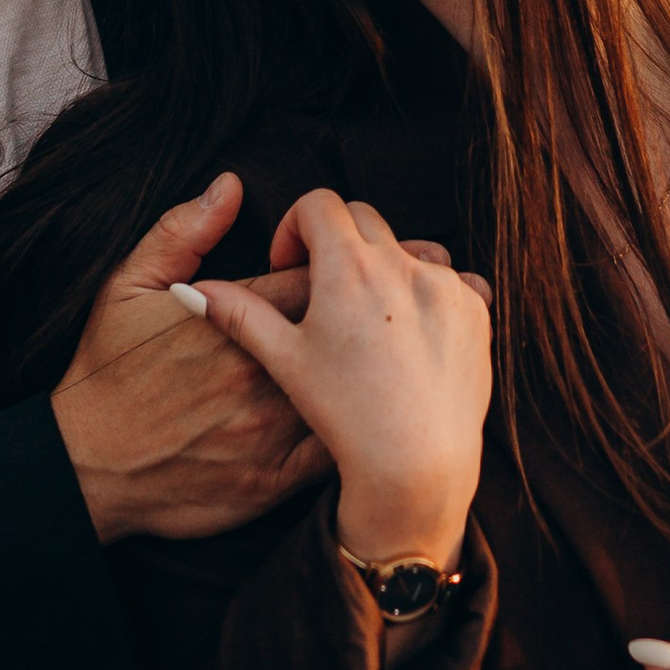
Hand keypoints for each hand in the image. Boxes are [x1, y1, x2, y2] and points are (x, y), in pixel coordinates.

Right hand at [53, 176, 327, 544]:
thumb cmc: (107, 371)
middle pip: (341, 325)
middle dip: (349, 310)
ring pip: (347, 388)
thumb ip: (183, 232)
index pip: (313, 273)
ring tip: (354, 359)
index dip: (322, 266)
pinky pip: (334, 450)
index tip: (314, 272)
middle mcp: (262, 373)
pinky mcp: (276, 479)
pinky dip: (347, 429)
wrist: (87, 467)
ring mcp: (272, 429)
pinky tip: (345, 416)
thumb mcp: (128, 286)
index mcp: (236, 319)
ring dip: (357, 368)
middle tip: (337, 313)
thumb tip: (230, 186)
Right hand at [195, 191, 491, 568]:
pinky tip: (411, 337)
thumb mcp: (284, 361)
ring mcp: (447, 286)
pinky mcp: (477, 311)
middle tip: (323, 291)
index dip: (295, 226)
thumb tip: (192, 290)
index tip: (289, 265)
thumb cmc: (345, 415)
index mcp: (350, 266)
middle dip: (338, 241)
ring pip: (413, 249)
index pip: (320, 204)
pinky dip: (430, 296)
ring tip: (370, 318)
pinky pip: (455, 281)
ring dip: (388, 266)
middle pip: (365, 218)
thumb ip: (239, 314)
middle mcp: (403, 265)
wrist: (416, 466)